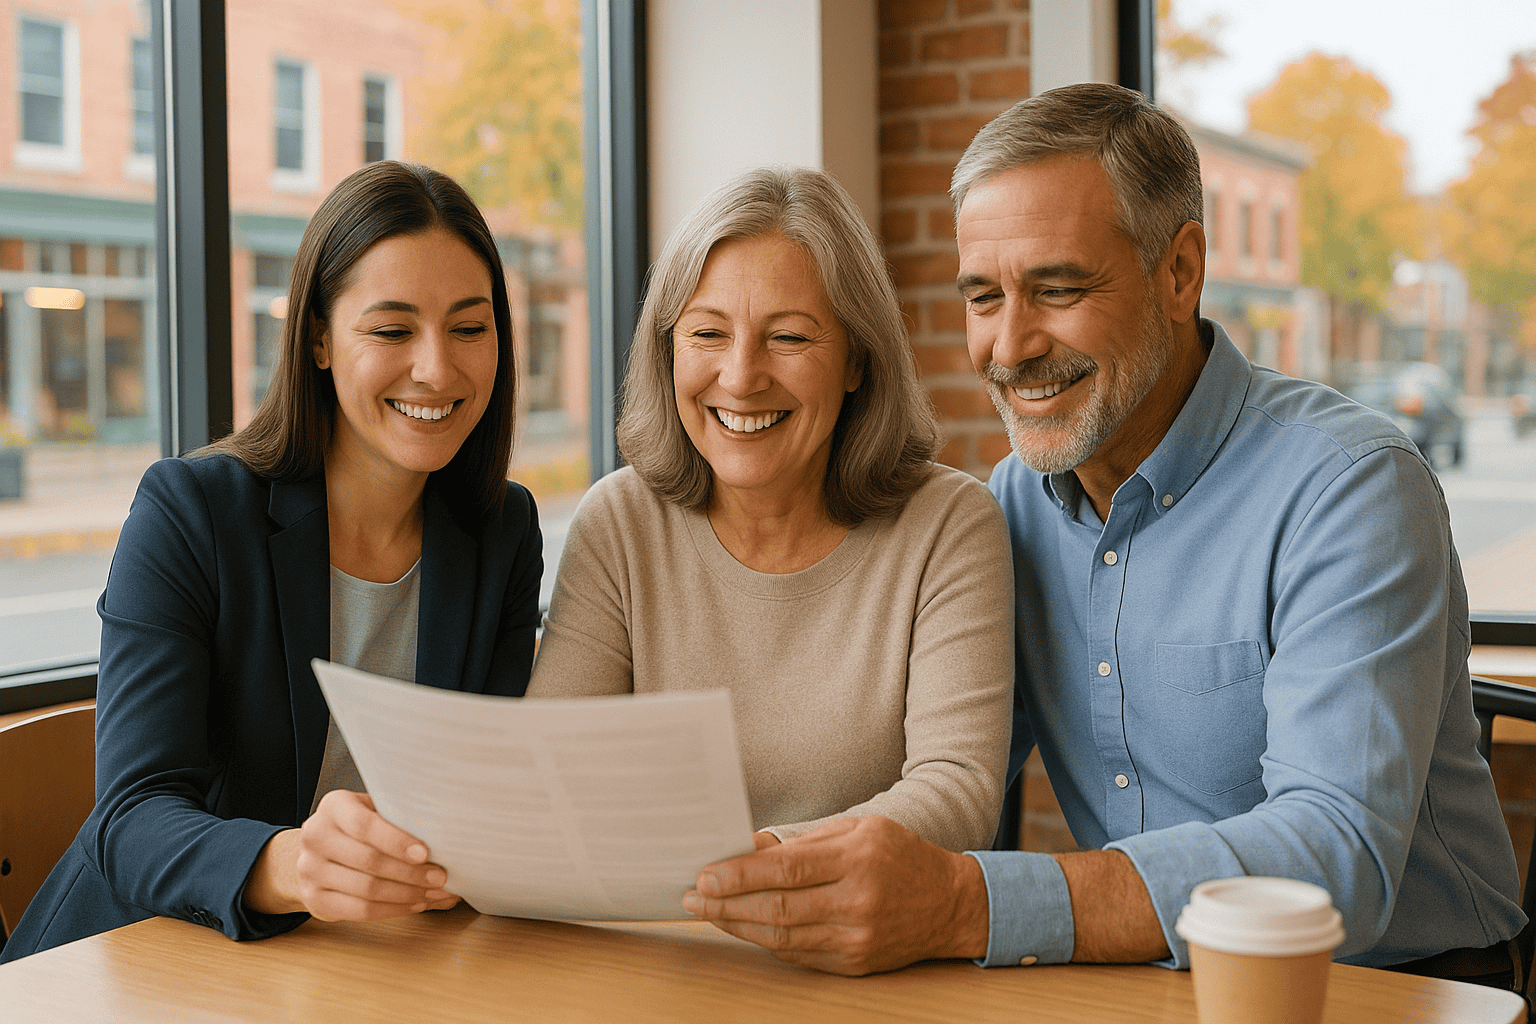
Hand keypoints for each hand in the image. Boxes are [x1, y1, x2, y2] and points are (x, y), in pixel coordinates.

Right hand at [245, 790, 458, 920]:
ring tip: (435, 893)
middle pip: (369, 861)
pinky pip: (360, 911)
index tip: (426, 853)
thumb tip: (450, 833)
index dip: (396, 841)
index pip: (364, 826)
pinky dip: (394, 910)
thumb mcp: (372, 809)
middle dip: (411, 873)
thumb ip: (400, 816)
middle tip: (442, 878)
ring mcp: (310, 872)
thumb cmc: (358, 826)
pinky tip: (416, 904)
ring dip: (407, 894)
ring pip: (367, 890)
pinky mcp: (315, 901)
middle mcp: (315, 837)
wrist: (317, 851)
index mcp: (333, 807)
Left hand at [682, 816, 988, 975]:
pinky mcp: (855, 962)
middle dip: (727, 903)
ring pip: (783, 936)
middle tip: (695, 896)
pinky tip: (744, 927)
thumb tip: (749, 848)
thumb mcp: (858, 829)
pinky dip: (766, 941)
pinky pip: (799, 955)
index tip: (706, 873)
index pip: (786, 869)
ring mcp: (857, 937)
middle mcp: (857, 901)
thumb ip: (805, 840)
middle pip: (778, 908)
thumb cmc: (900, 857)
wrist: (950, 903)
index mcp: (858, 858)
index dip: (740, 874)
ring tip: (709, 912)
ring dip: (738, 926)